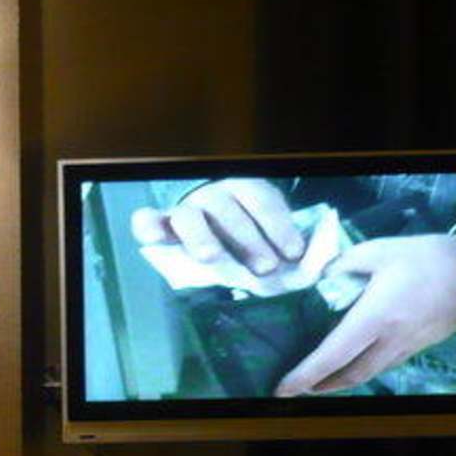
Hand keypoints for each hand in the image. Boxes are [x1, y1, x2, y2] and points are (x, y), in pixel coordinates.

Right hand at [130, 178, 303, 276]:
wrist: (206, 218)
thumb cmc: (244, 230)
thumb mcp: (268, 231)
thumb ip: (281, 245)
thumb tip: (307, 267)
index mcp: (244, 188)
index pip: (261, 201)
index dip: (278, 225)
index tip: (293, 252)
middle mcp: (213, 194)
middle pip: (228, 211)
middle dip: (248, 239)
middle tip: (266, 267)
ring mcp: (185, 208)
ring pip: (190, 217)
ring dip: (202, 237)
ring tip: (212, 258)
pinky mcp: (160, 224)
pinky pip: (147, 221)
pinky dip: (149, 228)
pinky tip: (156, 238)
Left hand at [275, 234, 455, 396]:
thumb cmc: (427, 259)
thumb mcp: (380, 250)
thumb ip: (344, 264)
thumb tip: (320, 277)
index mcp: (375, 317)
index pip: (332, 355)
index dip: (305, 375)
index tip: (283, 388)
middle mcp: (389, 340)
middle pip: (348, 375)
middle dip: (318, 387)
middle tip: (294, 390)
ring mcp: (405, 347)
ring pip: (366, 374)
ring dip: (339, 383)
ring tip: (316, 383)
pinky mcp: (417, 346)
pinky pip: (382, 366)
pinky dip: (360, 371)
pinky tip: (351, 365)